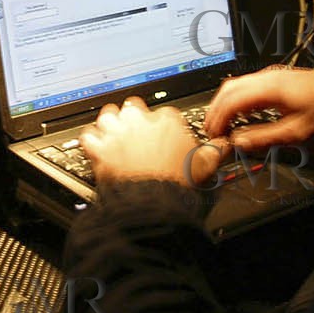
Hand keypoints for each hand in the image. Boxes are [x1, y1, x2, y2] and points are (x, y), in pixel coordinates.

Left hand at [81, 97, 226, 186]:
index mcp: (167, 121)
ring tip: (115, 135)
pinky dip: (91, 140)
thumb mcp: (207, 167)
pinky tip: (97, 147)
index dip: (163, 127)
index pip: (164, 113)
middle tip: (139, 135)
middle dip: (135, 118)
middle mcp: (141, 122)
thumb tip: (225, 146)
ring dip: (111, 124)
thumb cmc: (179, 186)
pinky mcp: (100, 149)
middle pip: (134, 107)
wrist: (153, 206)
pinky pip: (88, 135)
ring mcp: (118, 133)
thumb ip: (217, 151)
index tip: (164, 138)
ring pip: (109, 115)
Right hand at [204, 67, 313, 152]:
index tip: (213, 137)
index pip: (230, 100)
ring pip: (238, 85)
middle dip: (216, 110)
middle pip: (229, 89)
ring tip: (223, 125)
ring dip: (226, 104)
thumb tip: (238, 144)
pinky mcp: (281, 78)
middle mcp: (268, 76)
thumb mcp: (298, 132)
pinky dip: (238, 100)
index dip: (217, 119)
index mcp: (269, 87)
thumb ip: (265, 139)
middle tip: (212, 132)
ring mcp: (274, 74)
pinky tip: (242, 114)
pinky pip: (250, 85)